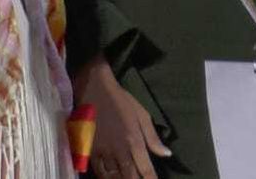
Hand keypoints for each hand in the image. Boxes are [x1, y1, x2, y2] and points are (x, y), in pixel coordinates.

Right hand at [80, 56, 170, 178]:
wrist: (94, 86)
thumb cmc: (120, 99)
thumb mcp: (141, 114)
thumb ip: (153, 137)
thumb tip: (167, 154)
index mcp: (134, 140)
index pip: (146, 169)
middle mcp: (119, 149)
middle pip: (129, 176)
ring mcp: (102, 150)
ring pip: (112, 176)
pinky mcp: (88, 148)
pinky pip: (98, 170)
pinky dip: (105, 176)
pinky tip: (110, 177)